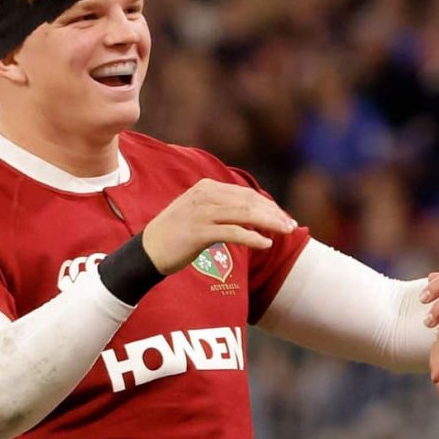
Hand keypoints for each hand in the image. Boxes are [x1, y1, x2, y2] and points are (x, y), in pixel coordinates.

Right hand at [142, 179, 296, 274]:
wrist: (147, 251)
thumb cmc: (177, 235)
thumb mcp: (200, 213)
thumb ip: (223, 210)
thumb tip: (253, 216)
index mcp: (206, 187)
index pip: (245, 194)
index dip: (268, 206)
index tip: (284, 217)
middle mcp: (204, 195)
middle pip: (248, 202)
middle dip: (273, 214)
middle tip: (291, 226)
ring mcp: (201, 212)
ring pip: (244, 214)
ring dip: (269, 223)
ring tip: (286, 232)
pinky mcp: (198, 231)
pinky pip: (233, 232)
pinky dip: (252, 238)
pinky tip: (266, 244)